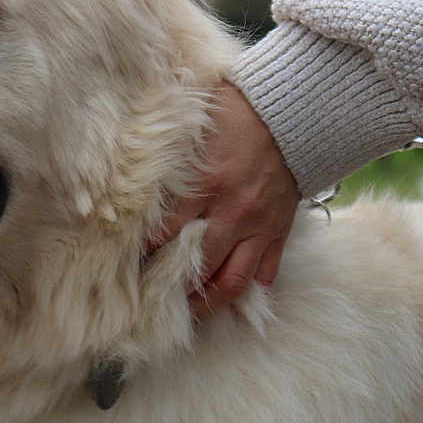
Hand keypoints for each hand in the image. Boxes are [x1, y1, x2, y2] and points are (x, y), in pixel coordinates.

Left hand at [145, 81, 300, 320]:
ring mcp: (258, 225)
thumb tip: (133, 161)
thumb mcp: (198, 124)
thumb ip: (170, 150)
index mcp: (205, 185)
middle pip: (197, 266)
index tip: (126, 264)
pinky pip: (266, 268)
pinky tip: (236, 298)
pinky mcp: (279, 228)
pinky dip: (252, 286)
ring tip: (191, 315)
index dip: (142, 251)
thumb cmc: (239, 109)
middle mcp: (231, 212)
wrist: (296, 108)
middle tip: (150, 304)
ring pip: (232, 279)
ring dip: (210, 301)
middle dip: (172, 288)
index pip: (164, 231)